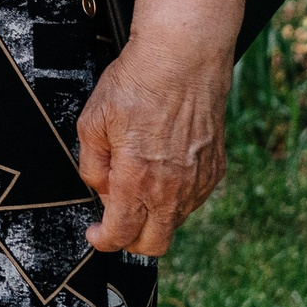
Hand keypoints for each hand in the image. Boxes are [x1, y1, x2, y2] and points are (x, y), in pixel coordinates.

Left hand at [76, 26, 232, 255]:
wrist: (182, 63)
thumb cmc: (136, 86)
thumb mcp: (92, 122)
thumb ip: (92, 165)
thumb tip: (99, 189)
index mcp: (136, 180)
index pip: (122, 234)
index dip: (104, 241)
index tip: (95, 235)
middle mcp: (171, 189)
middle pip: (153, 243)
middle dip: (130, 240)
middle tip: (114, 221)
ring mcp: (197, 182)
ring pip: (174, 222)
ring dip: (153, 216)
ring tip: (134, 186)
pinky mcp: (214, 171)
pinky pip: (192, 199)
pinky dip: (174, 197)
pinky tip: (159, 172)